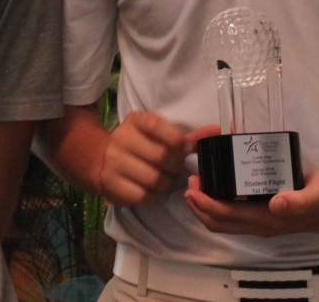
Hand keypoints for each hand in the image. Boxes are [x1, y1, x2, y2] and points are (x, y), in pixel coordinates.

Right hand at [96, 113, 218, 206]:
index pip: (160, 127)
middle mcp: (122, 138)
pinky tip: (149, 188)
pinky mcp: (111, 184)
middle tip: (172, 167)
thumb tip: (217, 131)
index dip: (178, 142)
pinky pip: (144, 196)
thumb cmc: (140, 145)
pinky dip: (152, 196)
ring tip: (161, 177)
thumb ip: (188, 137)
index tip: (182, 148)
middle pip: (163, 157)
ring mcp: (114, 162)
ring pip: (155, 180)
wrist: (100, 158)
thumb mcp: (159, 134)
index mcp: (136, 121)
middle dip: (174, 166)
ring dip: (165, 183)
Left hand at [184, 168, 318, 236]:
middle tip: (190, 181)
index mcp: (272, 219)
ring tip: (199, 184)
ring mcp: (265, 220)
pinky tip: (220, 185)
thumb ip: (301, 199)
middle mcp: (264, 224)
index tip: (192, 186)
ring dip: (207, 206)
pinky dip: (221, 203)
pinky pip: (236, 214)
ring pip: (226, 221)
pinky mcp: (268, 213)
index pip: (228, 216)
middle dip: (199, 205)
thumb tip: (276, 204)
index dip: (205, 204)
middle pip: (220, 222)